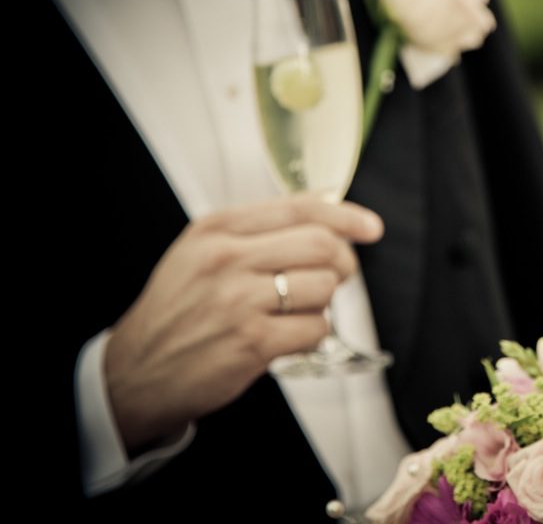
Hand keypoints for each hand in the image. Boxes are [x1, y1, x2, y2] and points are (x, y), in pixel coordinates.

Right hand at [104, 194, 383, 452]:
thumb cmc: (176, 312)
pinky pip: (315, 328)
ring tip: (297, 312)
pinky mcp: (252, 342)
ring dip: (324, 303)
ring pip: (324, 287)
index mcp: (216, 229)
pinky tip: (288, 337)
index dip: (345, 215)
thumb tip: (325, 213)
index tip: (370, 227)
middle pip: (320, 244)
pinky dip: (313, 334)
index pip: (298, 208)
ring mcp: (239, 301)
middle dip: (344, 261)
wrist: (134, 372)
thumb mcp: (201, 253)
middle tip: (341, 275)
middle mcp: (227, 259)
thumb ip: (257, 231)